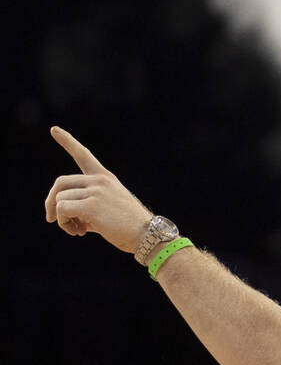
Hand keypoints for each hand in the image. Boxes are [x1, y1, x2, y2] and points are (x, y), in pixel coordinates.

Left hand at [44, 126, 151, 251]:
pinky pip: (62, 209)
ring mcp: (95, 191)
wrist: (146, 235)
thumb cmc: (130, 227)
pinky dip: (63, 223)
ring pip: (60, 199)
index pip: (84, 155)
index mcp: (105, 178)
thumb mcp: (110, 208)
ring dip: (61, 218)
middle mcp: (99, 181)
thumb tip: (65, 214)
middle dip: (51, 201)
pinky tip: (78, 231)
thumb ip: (88, 205)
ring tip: (76, 230)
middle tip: (50, 218)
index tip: (54, 129)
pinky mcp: (91, 206)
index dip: (67, 141)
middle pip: (61, 183)